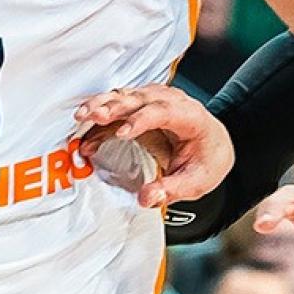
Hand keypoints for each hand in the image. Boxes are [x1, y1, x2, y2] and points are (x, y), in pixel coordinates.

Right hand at [74, 85, 233, 207]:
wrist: (212, 146)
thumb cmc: (206, 159)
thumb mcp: (196, 182)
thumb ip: (172, 190)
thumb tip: (147, 197)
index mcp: (190, 116)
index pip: (164, 111)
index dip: (142, 119)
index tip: (122, 133)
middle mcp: (171, 102)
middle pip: (140, 98)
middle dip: (114, 107)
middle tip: (92, 117)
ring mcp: (154, 100)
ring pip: (125, 96)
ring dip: (102, 105)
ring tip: (81, 117)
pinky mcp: (140, 106)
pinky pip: (117, 106)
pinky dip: (100, 115)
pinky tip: (83, 127)